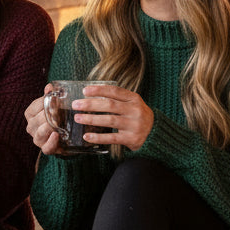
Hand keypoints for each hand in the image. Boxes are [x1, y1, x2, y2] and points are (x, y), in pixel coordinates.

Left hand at [25, 83, 153, 153]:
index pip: (115, 91)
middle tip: (75, 105)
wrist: (154, 133)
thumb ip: (116, 99)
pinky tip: (87, 136)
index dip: (99, 90)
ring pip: (109, 120)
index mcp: (134, 99)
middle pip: (109, 105)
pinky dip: (98, 137)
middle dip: (90, 104)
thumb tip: (90, 94)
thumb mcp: (131, 103)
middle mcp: (135, 110)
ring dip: (91, 119)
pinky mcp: (131, 139)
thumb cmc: (136, 115)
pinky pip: (112, 138)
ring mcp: (134, 125)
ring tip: (78, 118)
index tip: (84, 91)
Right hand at [25, 88, 63, 154]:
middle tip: (58, 110)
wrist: (67, 136)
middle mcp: (31, 127)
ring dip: (47, 127)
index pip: (33, 108)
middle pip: (36, 120)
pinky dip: (51, 142)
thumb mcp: (53, 105)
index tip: (55, 99)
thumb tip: (50, 87)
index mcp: (31, 115)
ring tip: (57, 122)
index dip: (43, 103)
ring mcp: (38, 139)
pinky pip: (47, 148)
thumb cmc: (57, 117)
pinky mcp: (47, 149)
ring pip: (39, 134)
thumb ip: (50, 96)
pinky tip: (56, 135)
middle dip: (47, 115)